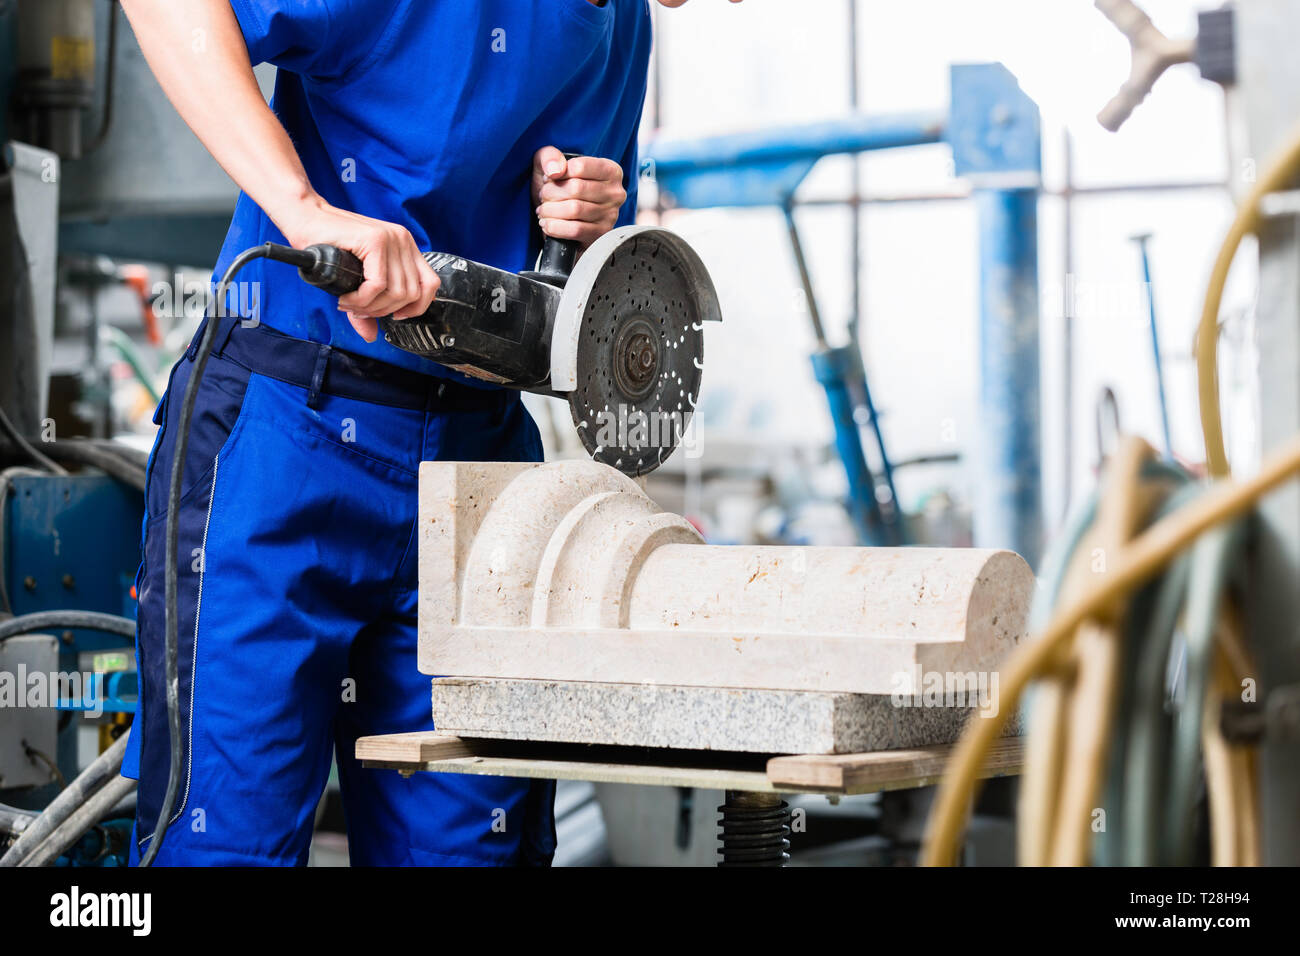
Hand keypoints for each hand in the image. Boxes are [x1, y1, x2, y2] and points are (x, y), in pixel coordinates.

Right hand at [279, 197, 438, 341]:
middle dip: (384, 311)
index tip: (394, 315)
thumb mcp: (355, 280)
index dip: (416, 307)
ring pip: (396, 292)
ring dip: (371, 307)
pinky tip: (346, 297)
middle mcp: (403, 241)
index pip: (430, 284)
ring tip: (350, 304)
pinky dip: (362, 299)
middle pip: (411, 293)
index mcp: (405, 247)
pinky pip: (378, 284)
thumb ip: (368, 307)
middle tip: (359, 311)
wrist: (304, 218)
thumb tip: (372, 336)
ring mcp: (391, 238)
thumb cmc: (328, 246)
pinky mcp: (375, 240)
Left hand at [531, 146, 626, 247]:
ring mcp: (610, 215)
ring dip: (550, 210)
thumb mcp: (552, 164)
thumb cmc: (560, 188)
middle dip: (551, 193)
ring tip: (544, 210)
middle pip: (576, 188)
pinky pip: (575, 230)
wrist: (564, 218)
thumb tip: (554, 170)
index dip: (558, 173)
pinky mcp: (601, 234)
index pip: (580, 166)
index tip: (550, 179)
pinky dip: (555, 227)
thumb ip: (550, 157)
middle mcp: (615, 192)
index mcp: (610, 170)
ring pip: (574, 210)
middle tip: (544, 196)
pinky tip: (547, 223)